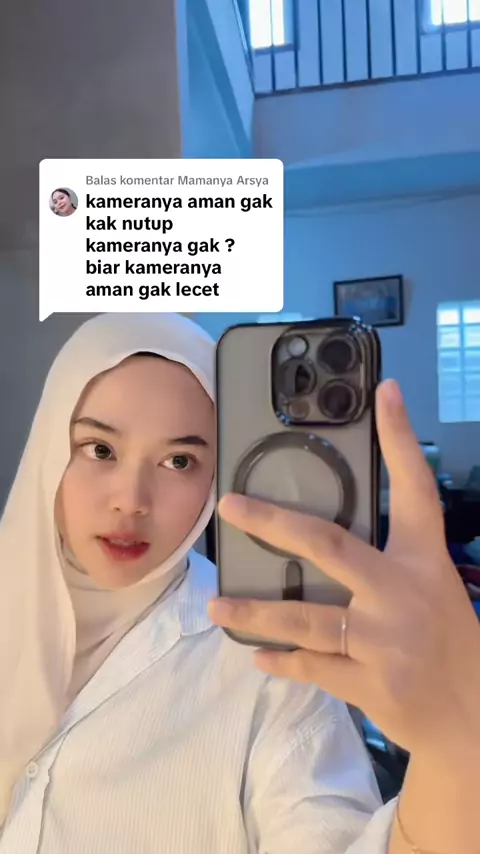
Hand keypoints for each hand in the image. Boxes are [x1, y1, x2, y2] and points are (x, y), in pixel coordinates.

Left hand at [208, 380, 479, 755]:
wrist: (474, 716)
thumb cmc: (448, 640)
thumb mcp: (431, 586)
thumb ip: (388, 560)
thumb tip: (324, 541)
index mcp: (424, 560)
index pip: (415, 487)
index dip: (401, 437)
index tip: (384, 392)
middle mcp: (403, 592)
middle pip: (329, 544)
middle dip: (273, 522)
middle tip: (230, 505)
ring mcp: (385, 640)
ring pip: (304, 616)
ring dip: (255, 612)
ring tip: (216, 606)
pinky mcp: (370, 682)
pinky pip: (311, 664)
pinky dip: (281, 660)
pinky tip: (256, 655)